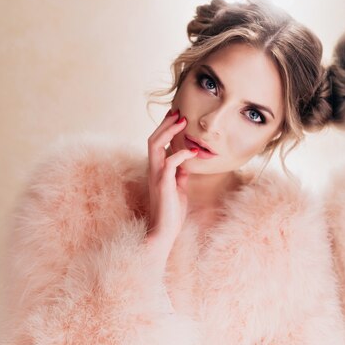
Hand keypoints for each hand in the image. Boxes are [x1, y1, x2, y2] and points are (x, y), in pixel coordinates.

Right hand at [145, 109, 197, 276]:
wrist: (164, 232)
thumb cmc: (171, 213)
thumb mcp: (178, 189)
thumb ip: (179, 175)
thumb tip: (185, 163)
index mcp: (157, 170)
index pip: (157, 143)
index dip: (165, 128)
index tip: (176, 115)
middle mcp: (153, 170)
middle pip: (152, 138)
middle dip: (165, 124)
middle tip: (178, 112)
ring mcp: (156, 176)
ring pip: (154, 145)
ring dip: (168, 132)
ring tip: (182, 122)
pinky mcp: (163, 184)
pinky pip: (169, 163)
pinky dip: (180, 154)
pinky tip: (192, 151)